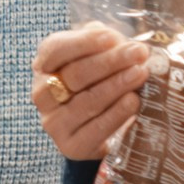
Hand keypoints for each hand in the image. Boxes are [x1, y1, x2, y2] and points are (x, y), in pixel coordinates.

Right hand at [32, 20, 147, 162]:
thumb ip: (104, 43)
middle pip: (76, 74)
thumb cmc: (98, 81)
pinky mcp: (71, 146)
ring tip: (141, 73)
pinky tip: (134, 101)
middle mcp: (42, 94)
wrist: (98, 126)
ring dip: (117, 85)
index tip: (113, 37)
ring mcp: (54, 122)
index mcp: (44, 65)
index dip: (85, 42)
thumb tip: (119, 40)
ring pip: (87, 101)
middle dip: (111, 61)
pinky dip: (117, 113)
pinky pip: (96, 128)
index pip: (56, 49)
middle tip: (139, 53)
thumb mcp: (97, 56)